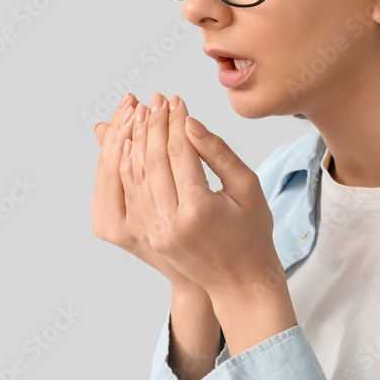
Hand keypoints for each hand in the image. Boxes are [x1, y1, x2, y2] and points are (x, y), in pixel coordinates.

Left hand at [122, 91, 281, 298]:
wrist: (240, 281)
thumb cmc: (252, 231)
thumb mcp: (246, 187)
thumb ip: (218, 152)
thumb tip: (190, 122)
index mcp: (199, 210)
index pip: (180, 152)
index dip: (176, 121)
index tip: (176, 99)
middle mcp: (171, 223)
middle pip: (152, 161)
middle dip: (153, 125)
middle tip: (156, 99)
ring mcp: (155, 232)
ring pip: (135, 176)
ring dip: (135, 140)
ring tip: (141, 113)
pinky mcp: (148, 235)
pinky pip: (131, 193)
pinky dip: (127, 165)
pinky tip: (131, 143)